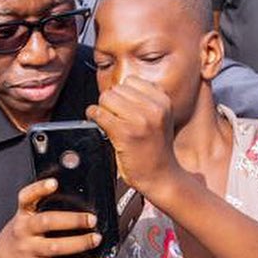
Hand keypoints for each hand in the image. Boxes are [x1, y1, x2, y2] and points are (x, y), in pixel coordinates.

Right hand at [0, 179, 99, 257]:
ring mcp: (28, 250)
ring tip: (95, 239)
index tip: (54, 183)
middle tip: (92, 219)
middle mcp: (23, 230)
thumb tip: (80, 200)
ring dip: (79, 243)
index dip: (39, 189)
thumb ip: (43, 209)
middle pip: (46, 222)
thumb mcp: (26, 217)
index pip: (26, 197)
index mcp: (22, 214)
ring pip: (55, 247)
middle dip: (72, 220)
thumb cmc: (22, 234)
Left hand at [86, 76, 179, 195]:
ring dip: (103, 109)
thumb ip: (144, 101)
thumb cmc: (156, 150)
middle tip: (114, 117)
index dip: (123, 94)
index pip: (131, 81)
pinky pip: (99, 113)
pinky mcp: (125, 133)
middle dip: (111, 102)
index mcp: (163, 101)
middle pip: (117, 89)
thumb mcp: (160, 119)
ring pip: (107, 98)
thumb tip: (116, 90)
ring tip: (110, 122)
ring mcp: (140, 120)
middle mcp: (154, 108)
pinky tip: (100, 126)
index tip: (122, 107)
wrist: (162, 177)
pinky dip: (93, 117)